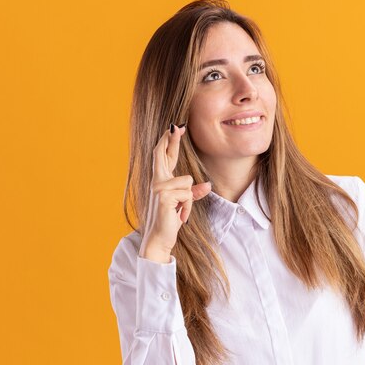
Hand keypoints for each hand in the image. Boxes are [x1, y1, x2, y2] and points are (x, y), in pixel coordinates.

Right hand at [139, 123, 211, 258]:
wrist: (159, 238)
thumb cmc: (170, 220)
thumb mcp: (184, 203)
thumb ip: (192, 192)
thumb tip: (207, 185)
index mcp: (160, 180)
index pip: (164, 156)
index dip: (169, 141)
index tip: (174, 126)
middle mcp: (156, 182)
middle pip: (163, 154)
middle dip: (171, 140)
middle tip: (177, 125)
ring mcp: (158, 188)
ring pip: (187, 181)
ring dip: (189, 199)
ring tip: (180, 212)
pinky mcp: (164, 197)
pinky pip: (187, 194)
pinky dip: (187, 207)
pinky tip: (180, 216)